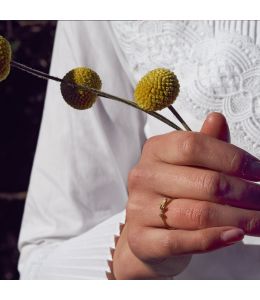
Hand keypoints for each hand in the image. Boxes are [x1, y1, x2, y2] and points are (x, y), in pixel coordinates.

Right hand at [113, 113, 259, 278]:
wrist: (147, 235)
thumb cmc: (173, 195)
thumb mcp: (186, 167)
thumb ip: (203, 145)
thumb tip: (217, 119)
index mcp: (155, 150)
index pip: (194, 146)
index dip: (233, 158)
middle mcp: (143, 176)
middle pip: (205, 182)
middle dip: (246, 193)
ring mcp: (138, 208)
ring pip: (198, 213)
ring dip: (239, 219)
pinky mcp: (141, 239)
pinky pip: (182, 241)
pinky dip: (213, 240)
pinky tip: (236, 236)